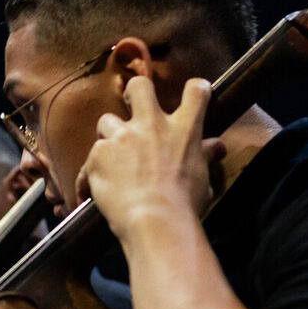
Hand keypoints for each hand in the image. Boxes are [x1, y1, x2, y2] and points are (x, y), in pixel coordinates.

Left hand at [75, 76, 224, 240]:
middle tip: (131, 104)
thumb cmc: (184, 205)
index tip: (193, 93)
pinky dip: (91, 173)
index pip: (195, 91)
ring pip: (106, 120)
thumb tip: (217, 146)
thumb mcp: (202, 178)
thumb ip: (204, 157)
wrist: (155, 221)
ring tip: (111, 158)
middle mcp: (152, 125)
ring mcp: (122, 137)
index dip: (195, 89)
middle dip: (134, 92)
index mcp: (184, 129)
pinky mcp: (98, 154)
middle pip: (140, 86)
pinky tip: (94, 190)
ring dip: (108, 136)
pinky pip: (90, 159)